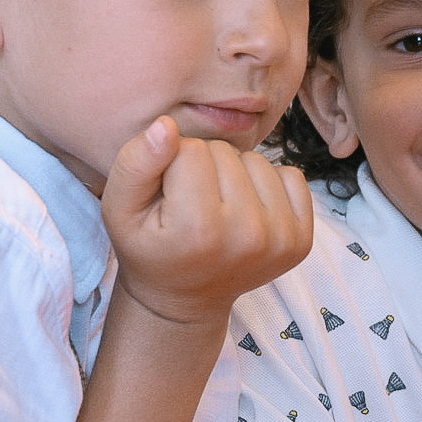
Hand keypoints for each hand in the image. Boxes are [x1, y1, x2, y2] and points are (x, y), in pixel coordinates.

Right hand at [104, 117, 311, 328]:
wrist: (185, 296)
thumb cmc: (148, 247)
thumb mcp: (119, 209)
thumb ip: (135, 163)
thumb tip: (167, 125)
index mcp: (199, 230)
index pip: (189, 149)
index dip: (171, 164)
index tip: (167, 197)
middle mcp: (248, 236)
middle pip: (225, 152)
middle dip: (203, 168)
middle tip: (191, 205)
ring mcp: (281, 240)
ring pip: (257, 159)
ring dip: (234, 174)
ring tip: (216, 208)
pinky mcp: (301, 239)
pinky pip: (291, 175)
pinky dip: (266, 185)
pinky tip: (246, 210)